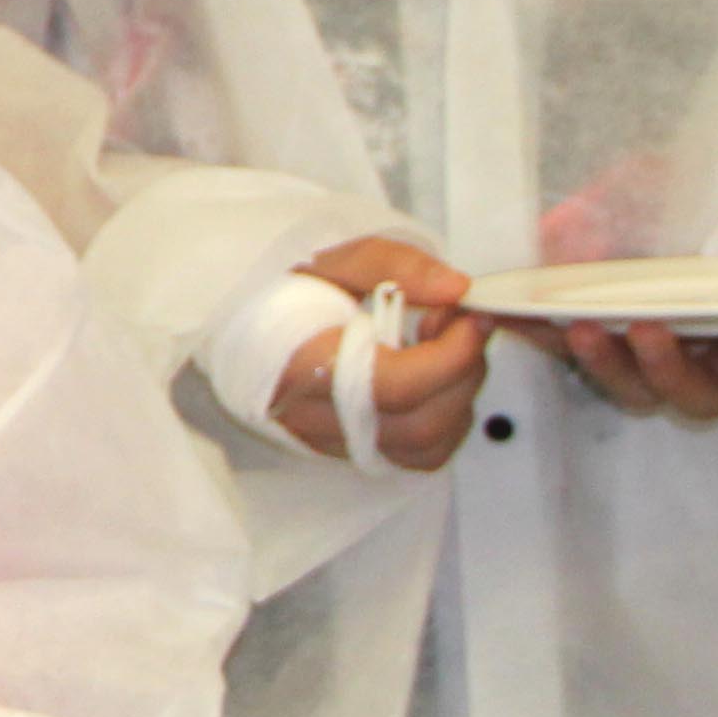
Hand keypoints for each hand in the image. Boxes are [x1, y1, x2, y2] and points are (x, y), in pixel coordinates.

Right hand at [269, 236, 494, 471]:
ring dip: (458, 396)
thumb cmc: (285, 295)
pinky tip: (433, 381)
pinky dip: (446, 420)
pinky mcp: (353, 453)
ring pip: (428, 447)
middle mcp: (314, 418)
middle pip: (420, 424)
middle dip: (462, 371)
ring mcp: (334, 444)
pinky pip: (420, 456)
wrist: (248, 326)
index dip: (450, 355)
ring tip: (442, 349)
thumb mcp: (334, 260)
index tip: (469, 317)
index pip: (396, 387)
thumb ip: (396, 265)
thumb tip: (456, 289)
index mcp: (300, 366)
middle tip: (460, 324)